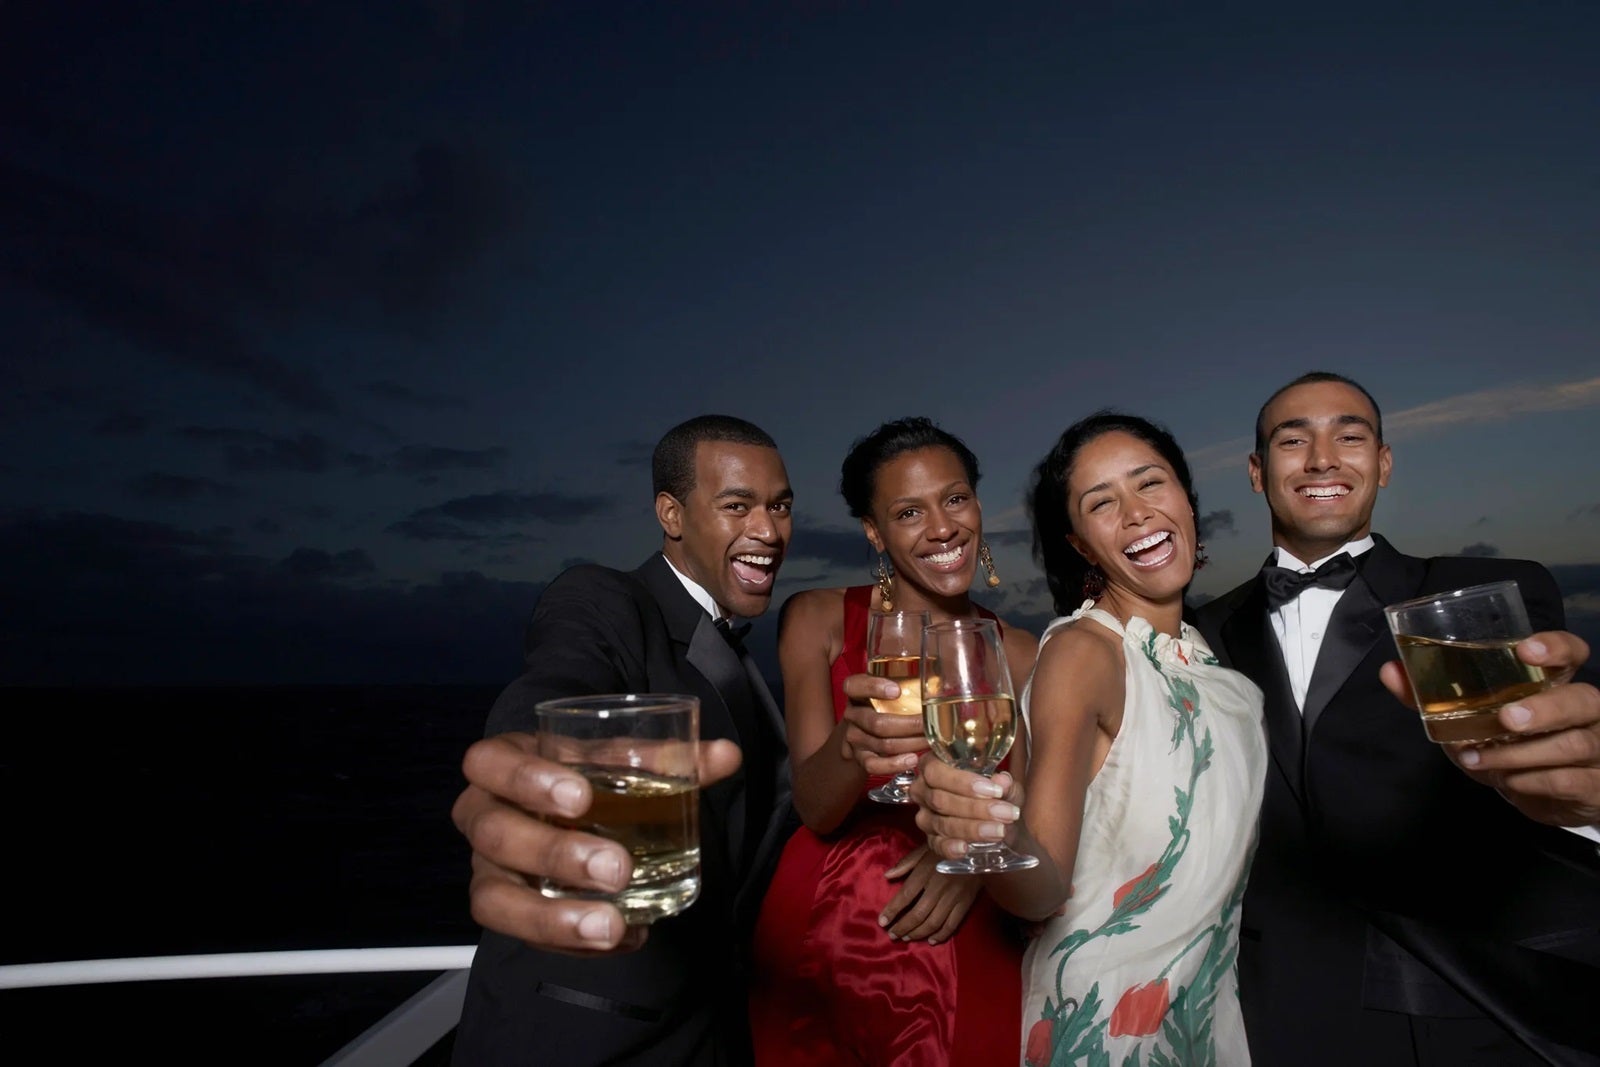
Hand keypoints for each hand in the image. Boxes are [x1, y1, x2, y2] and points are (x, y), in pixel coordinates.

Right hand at [452, 731, 742, 952]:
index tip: (582, 798)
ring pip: (493, 899)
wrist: (561, 806)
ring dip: (551, 917)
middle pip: (495, 835)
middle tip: (617, 869)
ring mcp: (486, 867)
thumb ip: (670, 759)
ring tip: (610, 925)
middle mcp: (482, 814)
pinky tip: (623, 937)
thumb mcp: (616, 758)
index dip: (527, 779)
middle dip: (555, 855)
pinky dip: (573, 942)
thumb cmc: (583, 773)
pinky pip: (522, 936)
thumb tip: (729, 755)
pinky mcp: (503, 908)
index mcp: (501, 762)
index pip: (488, 763)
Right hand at [838, 672, 926, 777]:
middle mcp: (853, 714)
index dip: (873, 687)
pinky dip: (894, 764)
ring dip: (910, 744)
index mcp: (856, 692)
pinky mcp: (860, 756)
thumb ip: (909, 678)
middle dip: (910, 725)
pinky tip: (912, 759)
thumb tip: (942, 674)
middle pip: (878, 723)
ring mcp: (855, 737)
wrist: (863, 729)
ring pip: (882, 744)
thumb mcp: (890, 685)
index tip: (897, 690)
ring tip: (931, 741)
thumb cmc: (885, 702)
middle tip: (932, 725)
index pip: (855, 686)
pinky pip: (873, 765)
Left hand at [878, 845, 979, 943]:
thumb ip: (906, 863)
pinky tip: (931, 940)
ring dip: (918, 933)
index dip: (892, 910)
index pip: (905, 895)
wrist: (978, 846)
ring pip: (933, 922)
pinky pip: (952, 924)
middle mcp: (938, 886)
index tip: (882, 922)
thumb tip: (887, 876)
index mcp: (925, 871)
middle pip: (918, 913)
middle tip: (892, 935)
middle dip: (903, 927)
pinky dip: (941, 935)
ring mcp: (953, 896)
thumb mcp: (924, 848)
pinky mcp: (966, 903)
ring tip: (906, 938)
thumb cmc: (947, 847)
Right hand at [909, 756, 1022, 861]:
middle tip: (1005, 813)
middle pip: (940, 800)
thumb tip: (1003, 782)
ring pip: (941, 824)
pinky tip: (965, 848)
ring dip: (972, 829)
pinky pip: (936, 845)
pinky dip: (950, 848)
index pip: (936, 772)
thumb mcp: (1001, 785)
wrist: (995, 817)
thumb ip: (1002, 783)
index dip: (963, 782)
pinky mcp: (931, 839)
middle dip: (976, 808)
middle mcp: (922, 790)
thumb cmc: (993, 791)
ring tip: (999, 831)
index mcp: (931, 765)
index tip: (995, 790)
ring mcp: (924, 816)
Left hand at [1380, 630, 1599, 826]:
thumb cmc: (1508, 742)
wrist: (1545, 795)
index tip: (1525, 650)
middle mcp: (1585, 709)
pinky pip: (1570, 781)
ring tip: (1479, 759)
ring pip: (1572, 744)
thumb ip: (1431, 695)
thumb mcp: (1470, 717)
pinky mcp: (1595, 784)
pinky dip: (1533, 782)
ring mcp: (1596, 747)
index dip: (1555, 648)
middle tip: (1506, 720)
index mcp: (1556, 682)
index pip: (1572, 652)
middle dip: (1544, 709)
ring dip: (1520, 755)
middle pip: (1582, 700)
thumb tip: (1390, 671)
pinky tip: (1507, 781)